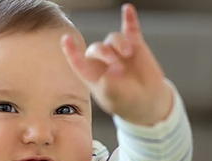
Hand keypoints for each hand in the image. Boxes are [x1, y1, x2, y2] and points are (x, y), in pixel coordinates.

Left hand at [61, 3, 172, 125]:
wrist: (146, 99)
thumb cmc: (125, 100)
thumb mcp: (116, 99)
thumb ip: (110, 87)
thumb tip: (109, 73)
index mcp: (91, 74)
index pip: (77, 61)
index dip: (71, 51)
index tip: (65, 39)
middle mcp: (102, 60)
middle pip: (97, 48)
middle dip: (106, 55)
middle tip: (118, 69)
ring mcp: (117, 50)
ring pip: (113, 38)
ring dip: (119, 44)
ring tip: (128, 55)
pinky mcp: (134, 44)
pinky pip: (130, 29)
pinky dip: (129, 19)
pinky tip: (128, 10)